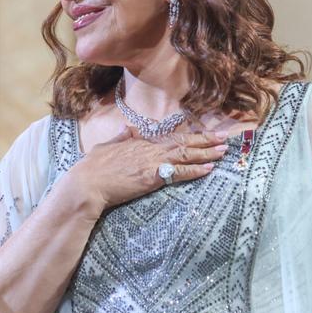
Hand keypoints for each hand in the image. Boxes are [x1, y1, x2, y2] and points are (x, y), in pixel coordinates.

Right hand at [66, 127, 227, 212]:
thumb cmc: (92, 168)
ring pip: (185, 156)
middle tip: (225, 138)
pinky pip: (178, 174)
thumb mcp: (106, 146)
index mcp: (139, 141)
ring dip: (206, 154)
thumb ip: (120, 137)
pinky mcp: (152, 177)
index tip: (205, 134)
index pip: (170, 137)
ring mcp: (151, 162)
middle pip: (183, 143)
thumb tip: (129, 128)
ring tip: (223, 152)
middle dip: (205, 141)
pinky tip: (208, 169)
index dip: (190, 135)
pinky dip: (194, 171)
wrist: (86, 184)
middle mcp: (148, 149)